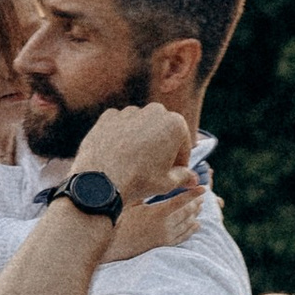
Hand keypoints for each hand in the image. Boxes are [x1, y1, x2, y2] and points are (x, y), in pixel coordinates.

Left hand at [75, 102, 198, 211]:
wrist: (101, 182)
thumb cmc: (139, 182)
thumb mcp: (168, 183)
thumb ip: (184, 177)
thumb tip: (193, 179)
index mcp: (175, 124)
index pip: (183, 143)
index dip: (180, 160)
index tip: (174, 172)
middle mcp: (154, 111)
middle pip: (163, 131)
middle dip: (162, 146)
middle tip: (155, 167)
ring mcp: (129, 112)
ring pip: (141, 126)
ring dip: (141, 140)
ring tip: (135, 163)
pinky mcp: (109, 116)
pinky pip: (121, 126)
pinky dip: (122, 137)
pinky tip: (119, 155)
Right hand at [98, 182, 202, 260]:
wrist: (116, 247)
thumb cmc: (120, 222)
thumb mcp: (131, 204)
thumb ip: (145, 193)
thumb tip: (154, 181)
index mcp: (158, 213)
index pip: (180, 201)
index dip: (193, 194)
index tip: (203, 188)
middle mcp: (165, 225)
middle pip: (186, 212)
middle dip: (195, 203)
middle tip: (201, 196)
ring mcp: (166, 236)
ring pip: (187, 224)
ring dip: (195, 214)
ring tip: (200, 207)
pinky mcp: (164, 244)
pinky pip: (183, 237)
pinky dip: (191, 230)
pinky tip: (197, 225)